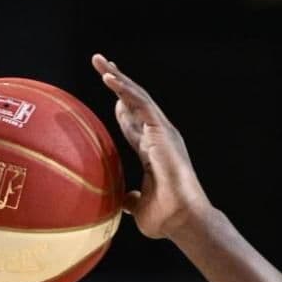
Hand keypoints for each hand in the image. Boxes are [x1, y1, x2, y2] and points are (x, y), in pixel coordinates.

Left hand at [92, 54, 211, 239]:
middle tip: (101, 64)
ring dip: (117, 78)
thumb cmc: (166, 218)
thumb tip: (122, 201)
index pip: (134, 122)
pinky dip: (124, 89)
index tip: (110, 93)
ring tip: (100, 62)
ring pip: (137, 96)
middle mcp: (159, 136)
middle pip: (135, 102)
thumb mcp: (139, 207)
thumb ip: (130, 199)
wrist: (182, 219)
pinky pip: (141, 103)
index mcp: (153, 150)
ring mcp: (162, 132)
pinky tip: (109, 78)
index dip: (122, 106)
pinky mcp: (162, 130)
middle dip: (118, 82)